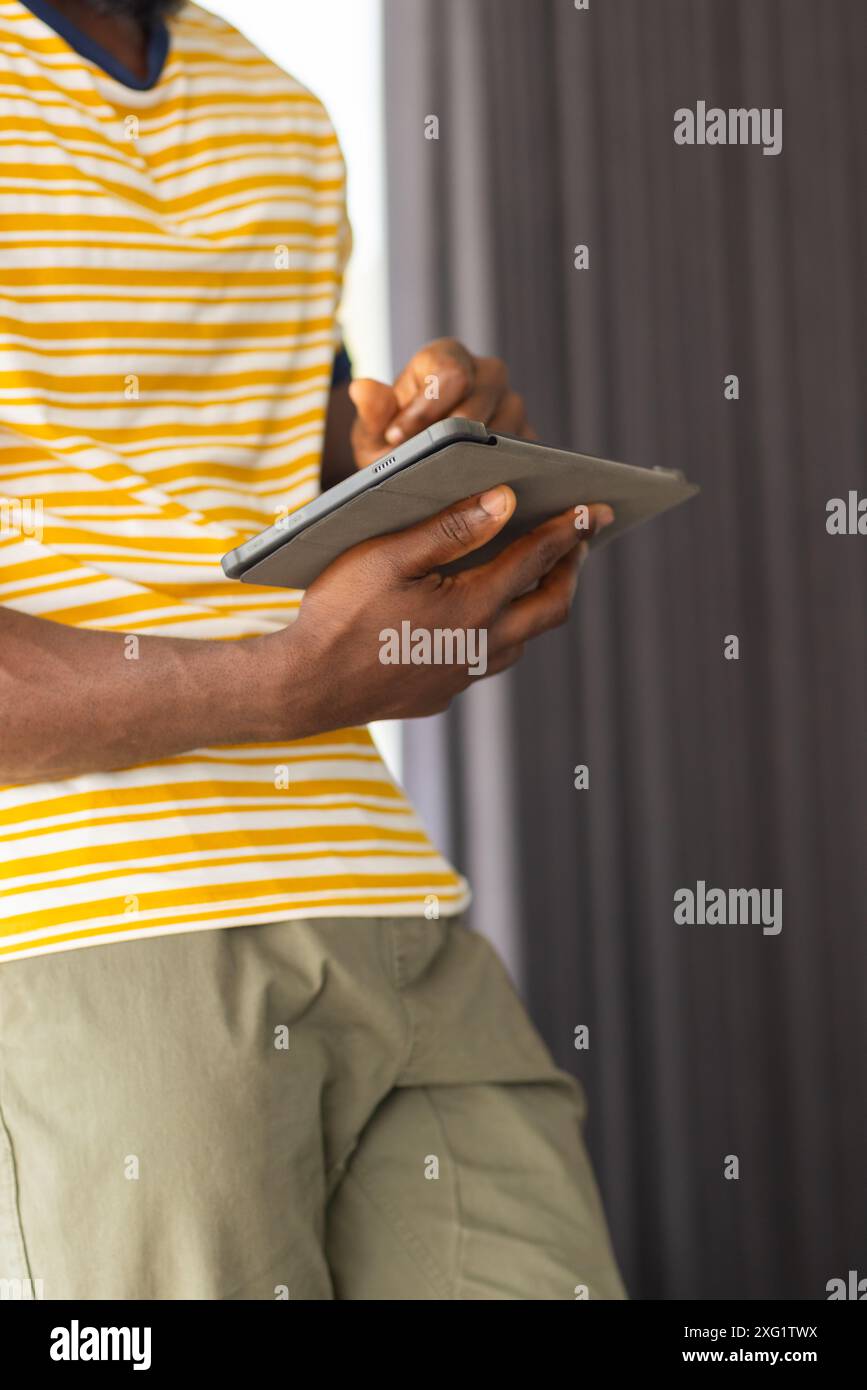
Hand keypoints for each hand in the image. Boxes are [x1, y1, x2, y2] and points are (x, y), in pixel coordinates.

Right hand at [255, 491, 614, 736]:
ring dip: (537, 604)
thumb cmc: (339, 613)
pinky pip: (488, 660)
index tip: (595, 509)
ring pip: (523, 640)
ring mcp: (462, 676)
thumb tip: (504, 502)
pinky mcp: (442, 693)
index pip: (538, 560)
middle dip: (570, 570)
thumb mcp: (389, 556)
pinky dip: (502, 631)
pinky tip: (482, 614)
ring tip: (538, 574)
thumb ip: (451, 528)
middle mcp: (480, 648)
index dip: (570, 530)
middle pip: (550, 608)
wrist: (305, 687)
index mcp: (473, 608)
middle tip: (578, 541)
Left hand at [348, 338, 532, 468]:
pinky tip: (473, 493)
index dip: (425, 408)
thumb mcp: (373, 433)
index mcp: (448, 359)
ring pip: (507, 429)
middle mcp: (487, 375)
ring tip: (444, 480)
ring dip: (475, 458)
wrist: (419, 469)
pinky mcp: (528, 439)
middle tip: (420, 464)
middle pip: (482, 401)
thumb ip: (371, 413)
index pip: (450, 374)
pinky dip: (500, 473)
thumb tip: (361, 388)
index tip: (398, 438)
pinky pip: (524, 454)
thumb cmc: (396, 444)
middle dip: (448, 437)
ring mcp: (513, 406)